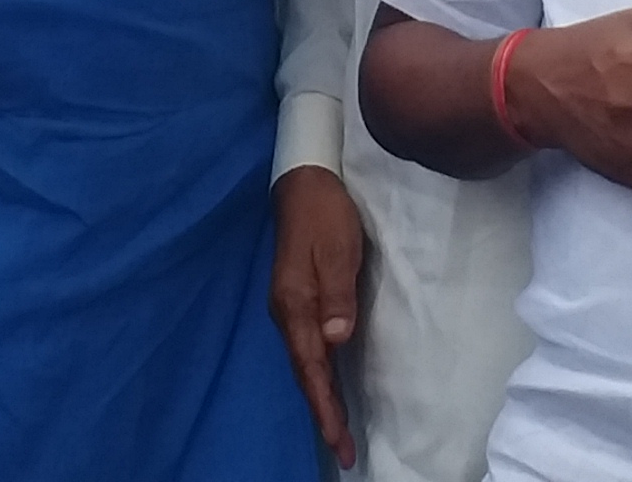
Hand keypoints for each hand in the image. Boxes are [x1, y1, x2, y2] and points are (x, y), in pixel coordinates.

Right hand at [269, 166, 366, 466]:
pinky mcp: (298, 301)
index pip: (311, 366)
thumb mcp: (336, 249)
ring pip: (306, 364)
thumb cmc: (324, 213)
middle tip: (344, 451)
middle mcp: (287, 313)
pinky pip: (308, 349)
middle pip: (305, 373)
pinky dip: (319, 375)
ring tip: (338, 431)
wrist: (303, 181)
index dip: (324, 405)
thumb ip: (336, 294)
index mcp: (295, 304)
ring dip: (321, 398)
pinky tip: (328, 387)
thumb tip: (336, 338)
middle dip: (323, 413)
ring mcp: (290, 308)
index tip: (337, 439)